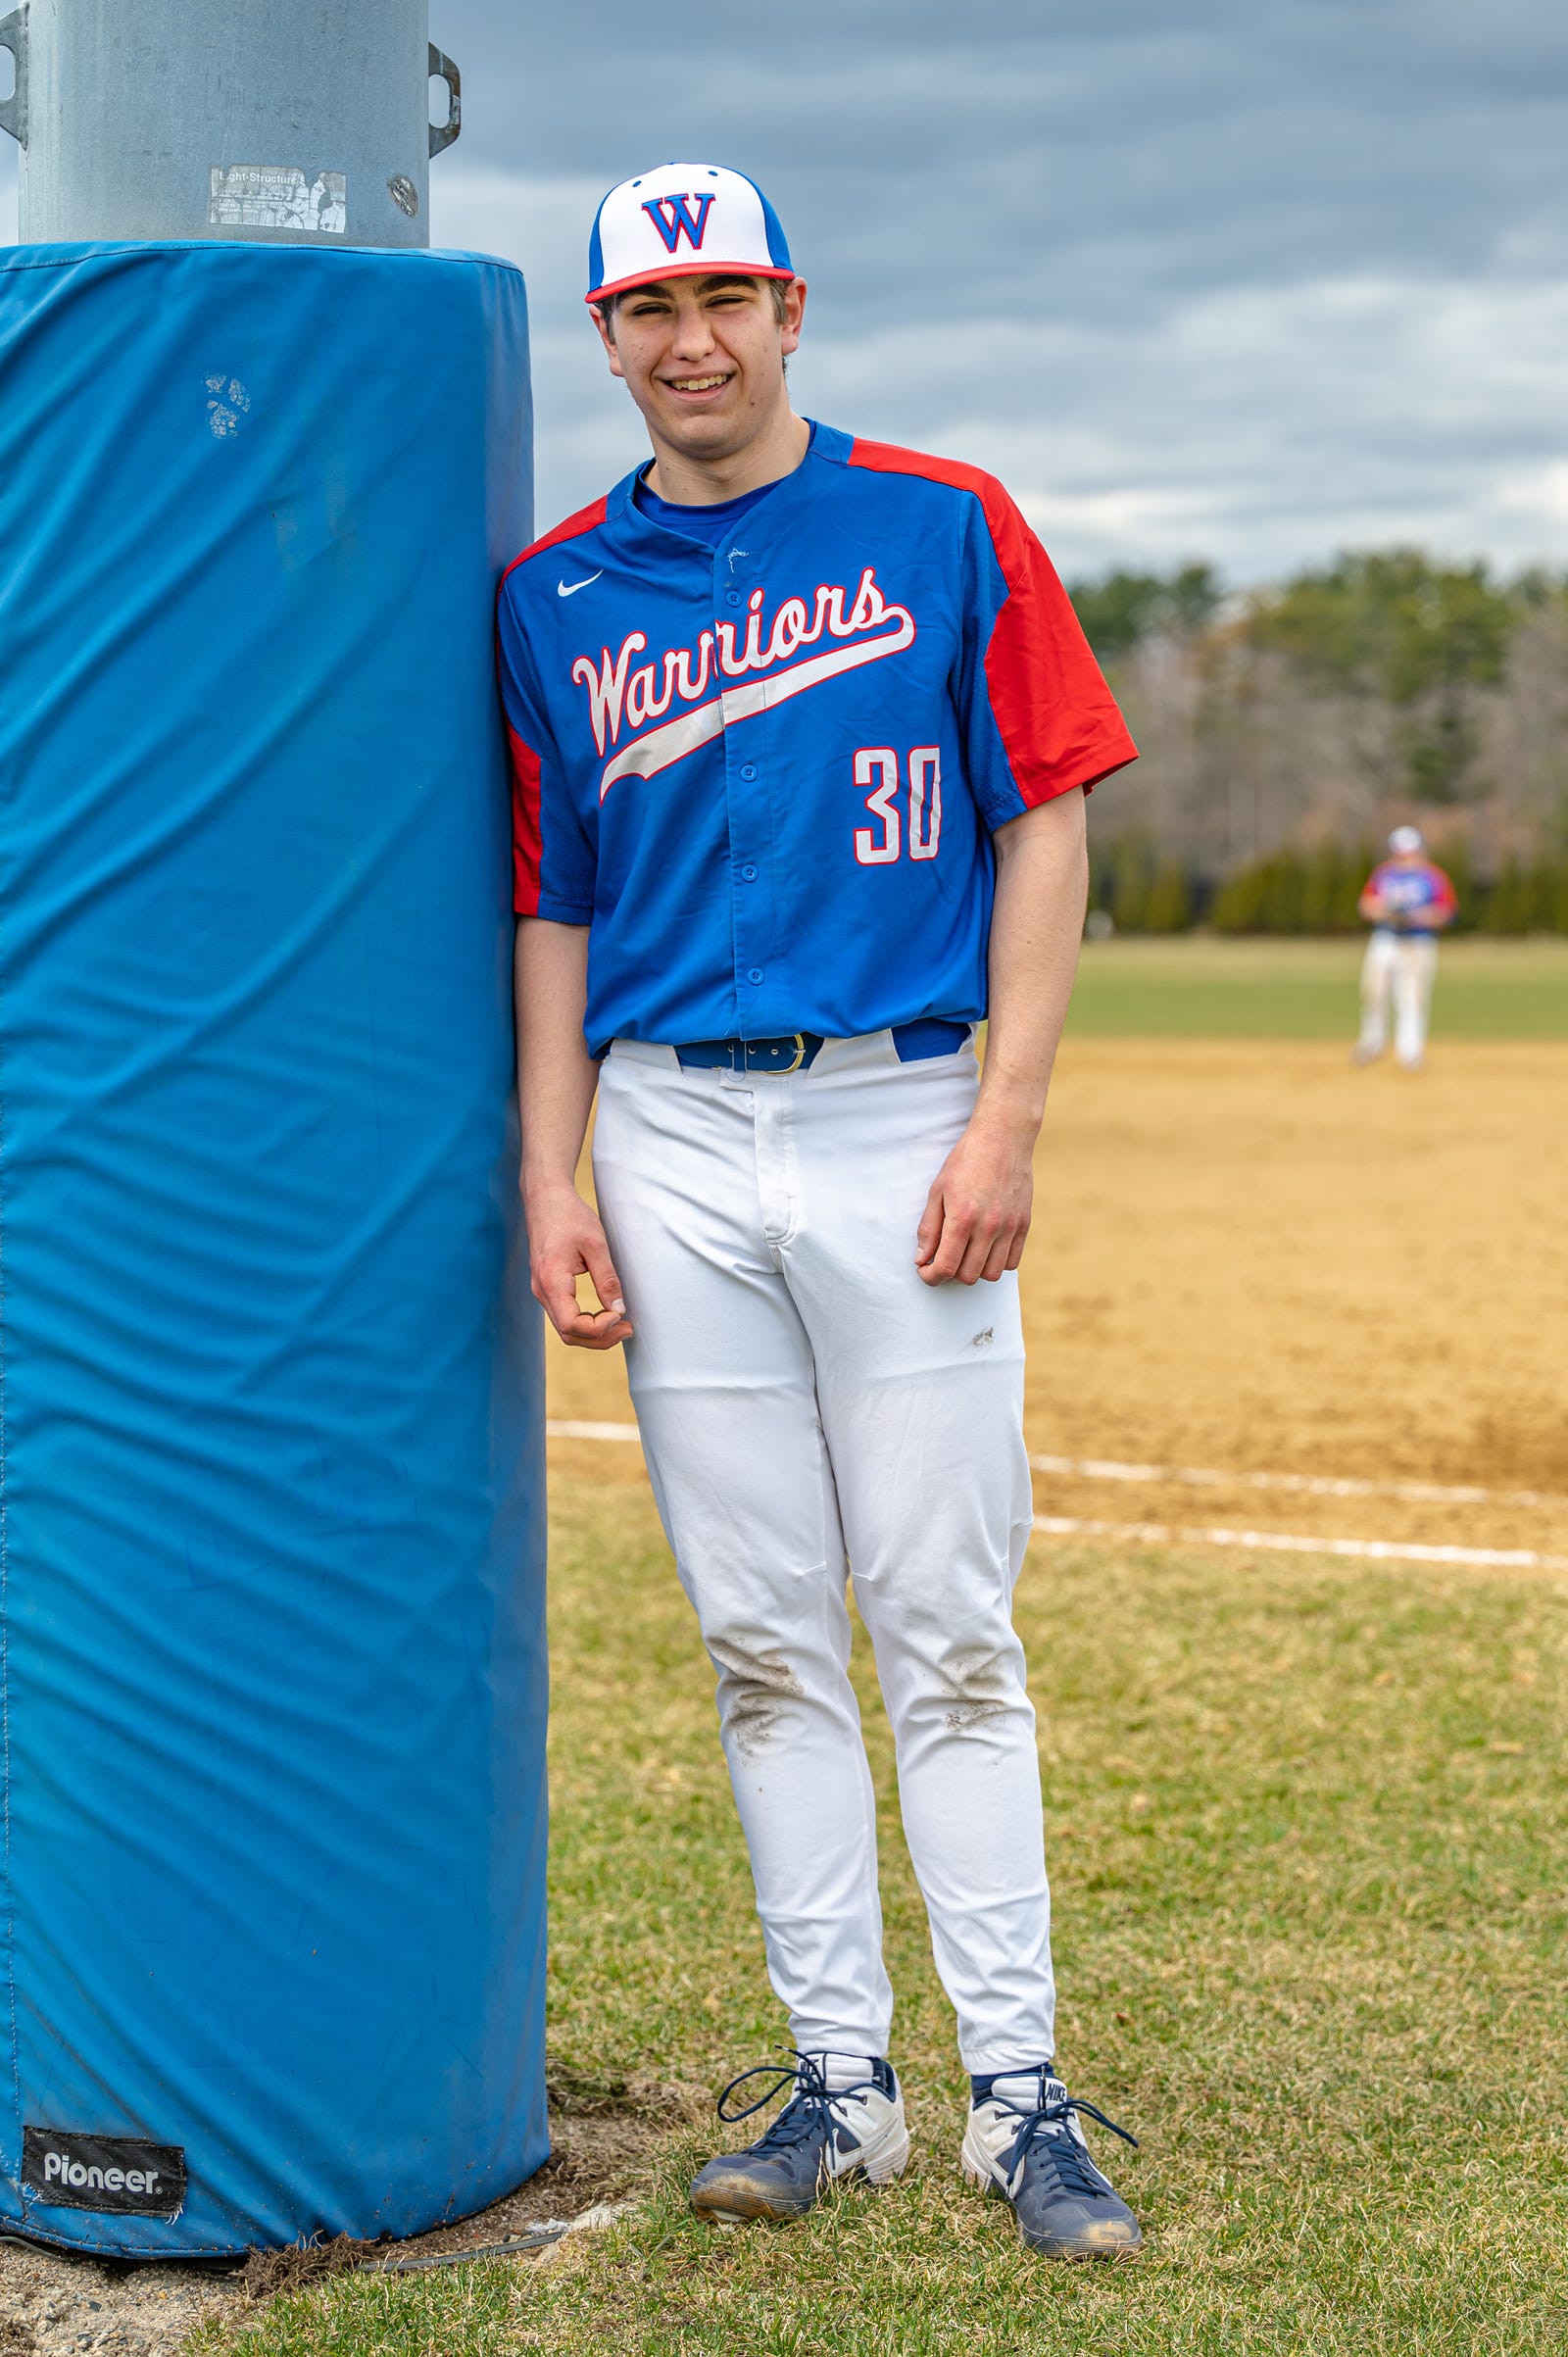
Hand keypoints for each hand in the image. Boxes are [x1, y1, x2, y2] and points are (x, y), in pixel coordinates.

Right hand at [526, 1186, 632, 1348]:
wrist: (546, 1199)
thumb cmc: (569, 1217)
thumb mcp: (595, 1245)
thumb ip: (607, 1279)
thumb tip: (619, 1310)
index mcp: (551, 1281)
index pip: (571, 1325)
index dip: (599, 1329)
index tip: (620, 1316)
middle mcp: (541, 1291)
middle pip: (568, 1334)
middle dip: (600, 1338)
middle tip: (628, 1328)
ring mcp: (542, 1291)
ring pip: (566, 1329)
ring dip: (594, 1333)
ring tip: (621, 1324)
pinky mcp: (547, 1287)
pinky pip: (564, 1316)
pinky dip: (585, 1323)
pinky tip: (605, 1315)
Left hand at [915, 1121, 1033, 1285]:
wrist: (1002, 1139)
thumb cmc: (966, 1161)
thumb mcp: (938, 1190)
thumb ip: (929, 1227)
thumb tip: (922, 1258)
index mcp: (963, 1218)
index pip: (946, 1267)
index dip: (931, 1277)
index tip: (925, 1272)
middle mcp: (989, 1226)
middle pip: (968, 1276)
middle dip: (950, 1274)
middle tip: (943, 1258)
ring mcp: (1010, 1227)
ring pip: (991, 1274)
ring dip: (974, 1270)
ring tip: (965, 1253)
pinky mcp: (1024, 1224)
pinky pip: (1011, 1262)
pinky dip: (996, 1263)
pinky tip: (985, 1248)